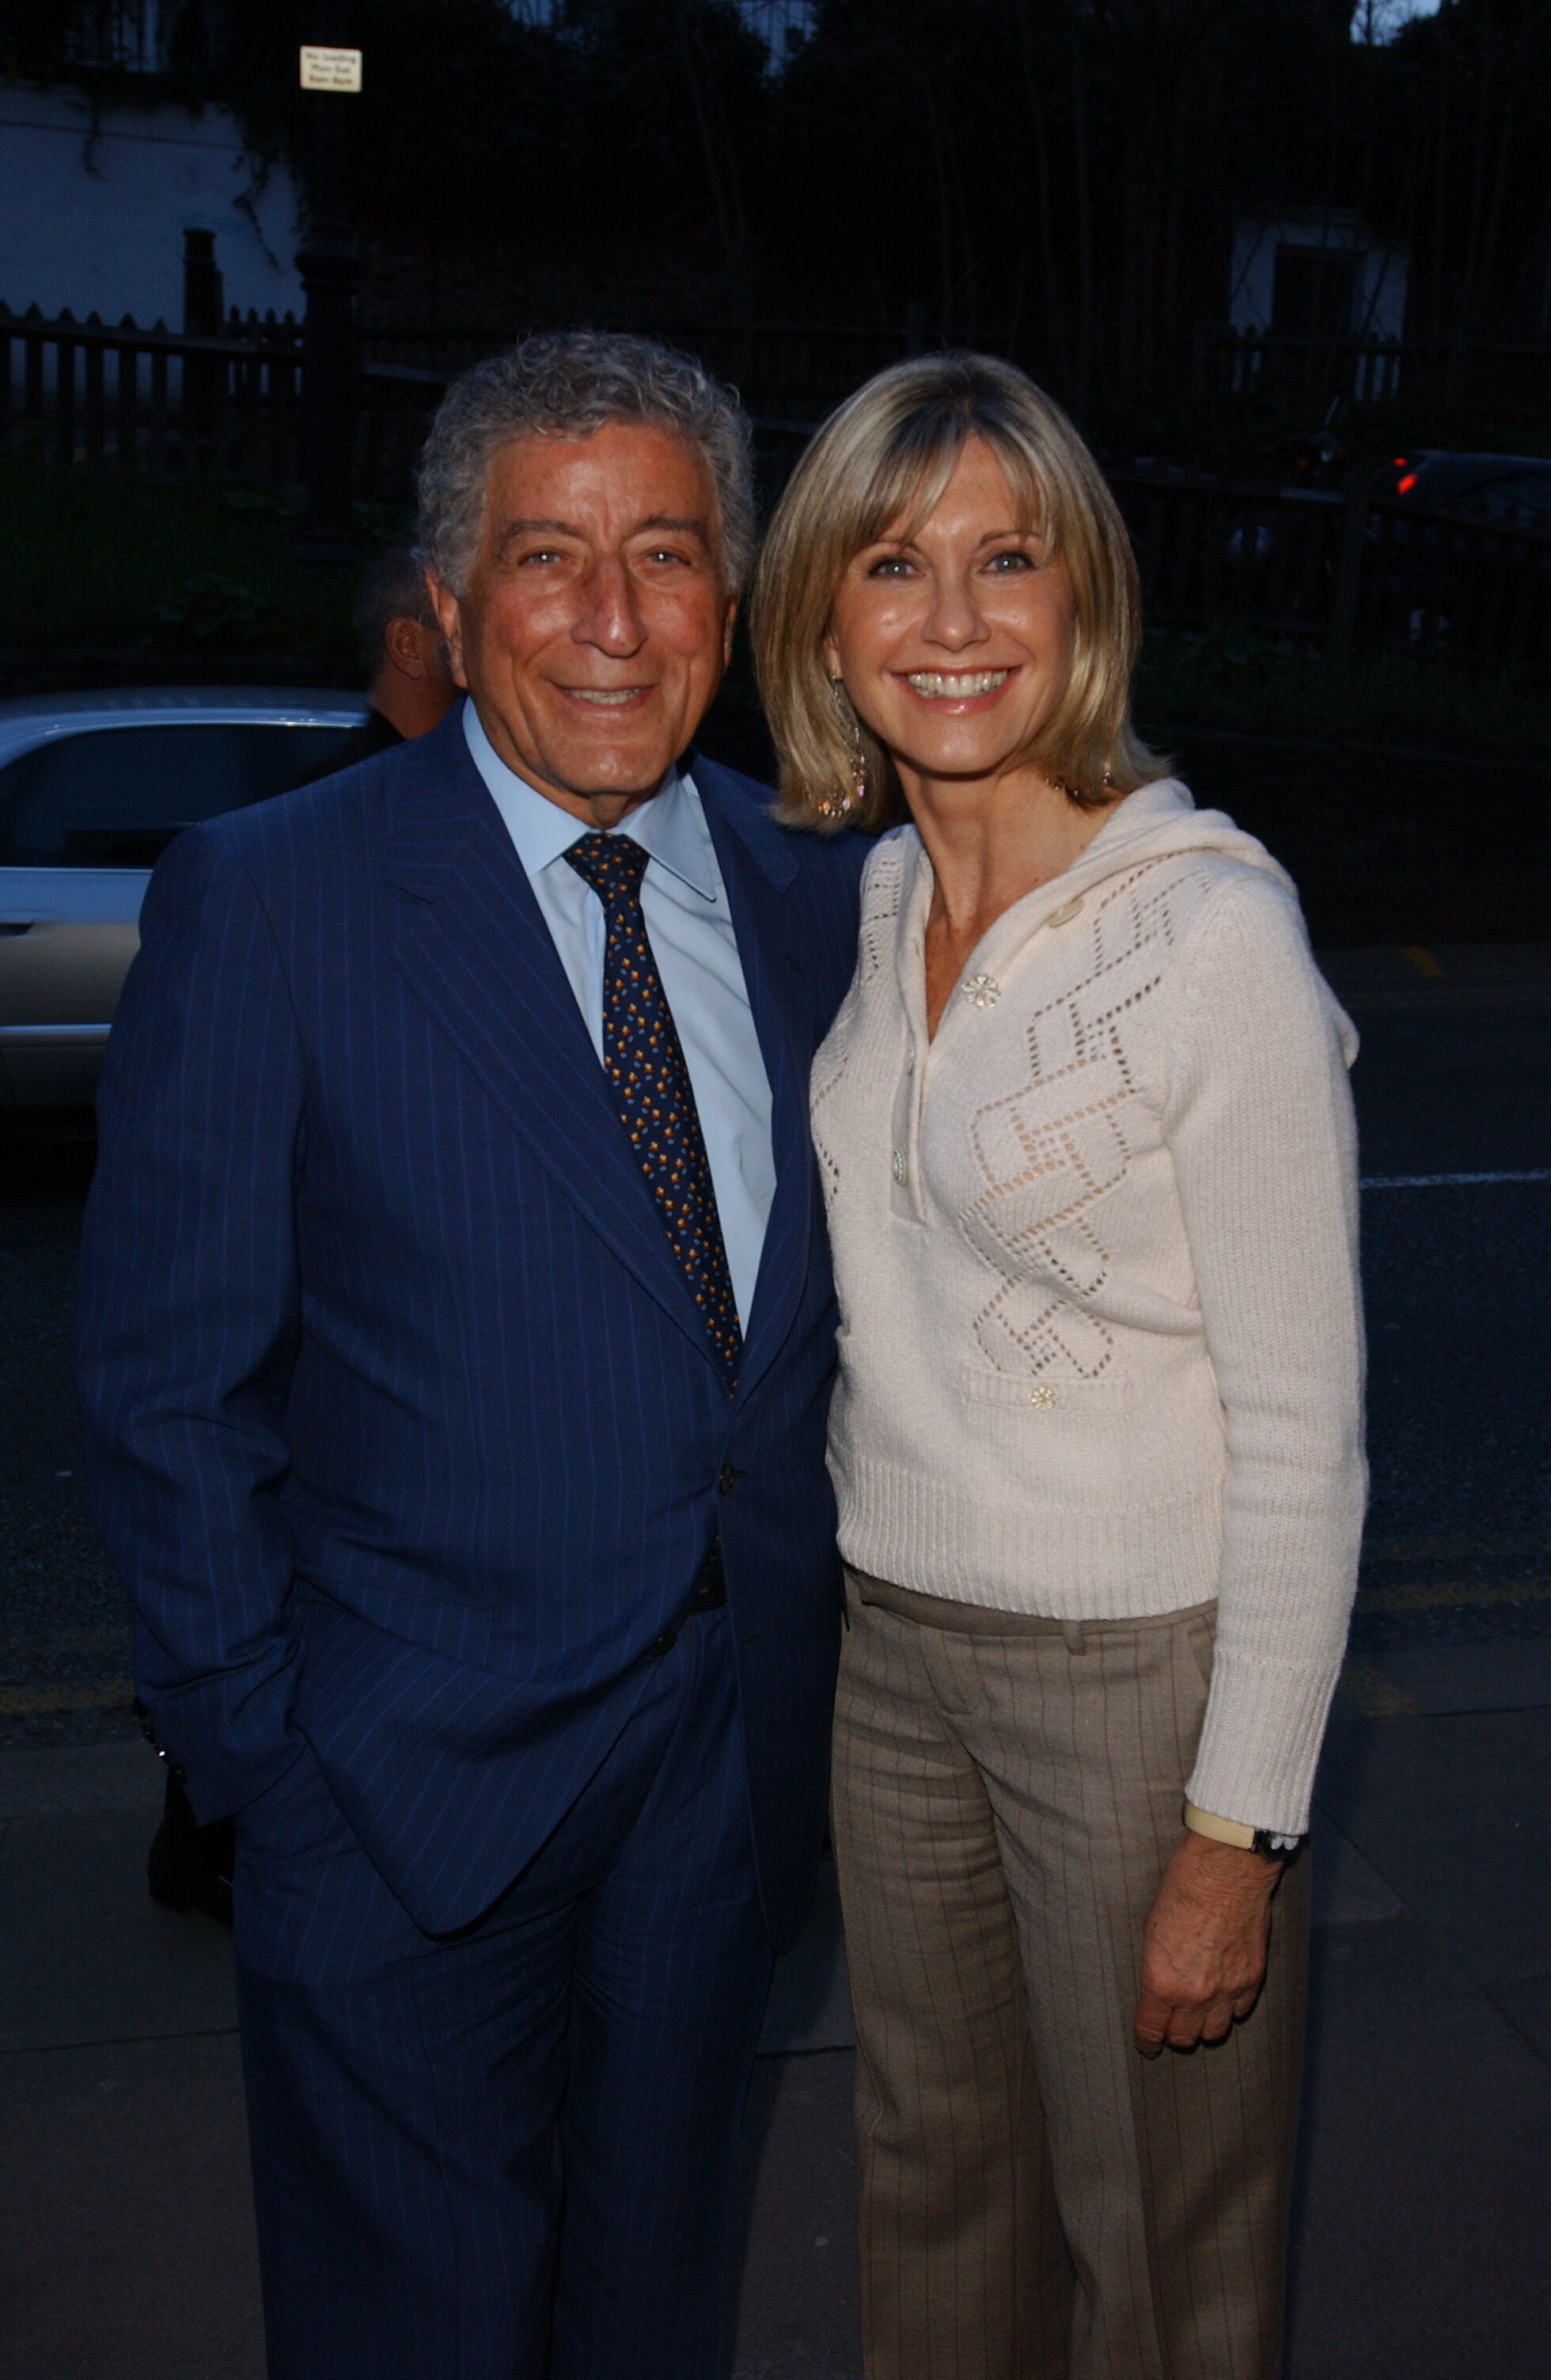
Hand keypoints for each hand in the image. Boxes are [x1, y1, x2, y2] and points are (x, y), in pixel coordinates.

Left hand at [1133, 1829, 1280, 2056]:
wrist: (1224, 1871)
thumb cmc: (1180, 1891)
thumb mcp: (1151, 1932)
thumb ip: (1157, 1970)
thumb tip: (1160, 1990)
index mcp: (1162, 1983)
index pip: (1152, 2030)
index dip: (1148, 2041)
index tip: (1148, 2045)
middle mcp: (1195, 1995)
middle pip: (1185, 2037)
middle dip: (1175, 2034)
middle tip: (1171, 2026)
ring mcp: (1227, 1990)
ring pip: (1215, 2031)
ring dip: (1205, 2026)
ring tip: (1199, 2016)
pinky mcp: (1253, 1978)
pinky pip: (1241, 2010)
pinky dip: (1231, 2008)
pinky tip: (1224, 1999)